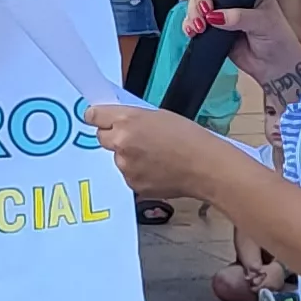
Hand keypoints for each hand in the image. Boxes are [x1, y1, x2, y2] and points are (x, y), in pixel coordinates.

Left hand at [83, 103, 270, 202]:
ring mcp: (125, 166)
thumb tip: (118, 121)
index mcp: (127, 121)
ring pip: (117, 159)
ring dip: (128, 157)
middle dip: (115, 138)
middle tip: (137, 139)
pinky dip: (138, 173)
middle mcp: (121, 143)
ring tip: (156, 157)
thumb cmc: (190, 138)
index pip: (94, 116)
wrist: (206, 167)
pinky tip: (158, 170)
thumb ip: (133, 119)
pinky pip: (128, 175)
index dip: (97, 117)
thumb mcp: (159, 116)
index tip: (97, 118)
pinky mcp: (132, 184)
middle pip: (103, 138)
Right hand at [187, 0, 300, 89]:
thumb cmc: (277, 39)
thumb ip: (240, 17)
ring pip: (197, 3)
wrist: (274, 66)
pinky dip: (189, 25)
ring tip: (199, 27)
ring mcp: (220, 11)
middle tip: (204, 12)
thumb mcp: (263, 23)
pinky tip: (192, 32)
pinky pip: (194, 21)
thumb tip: (214, 16)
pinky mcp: (212, 28)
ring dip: (193, 13)